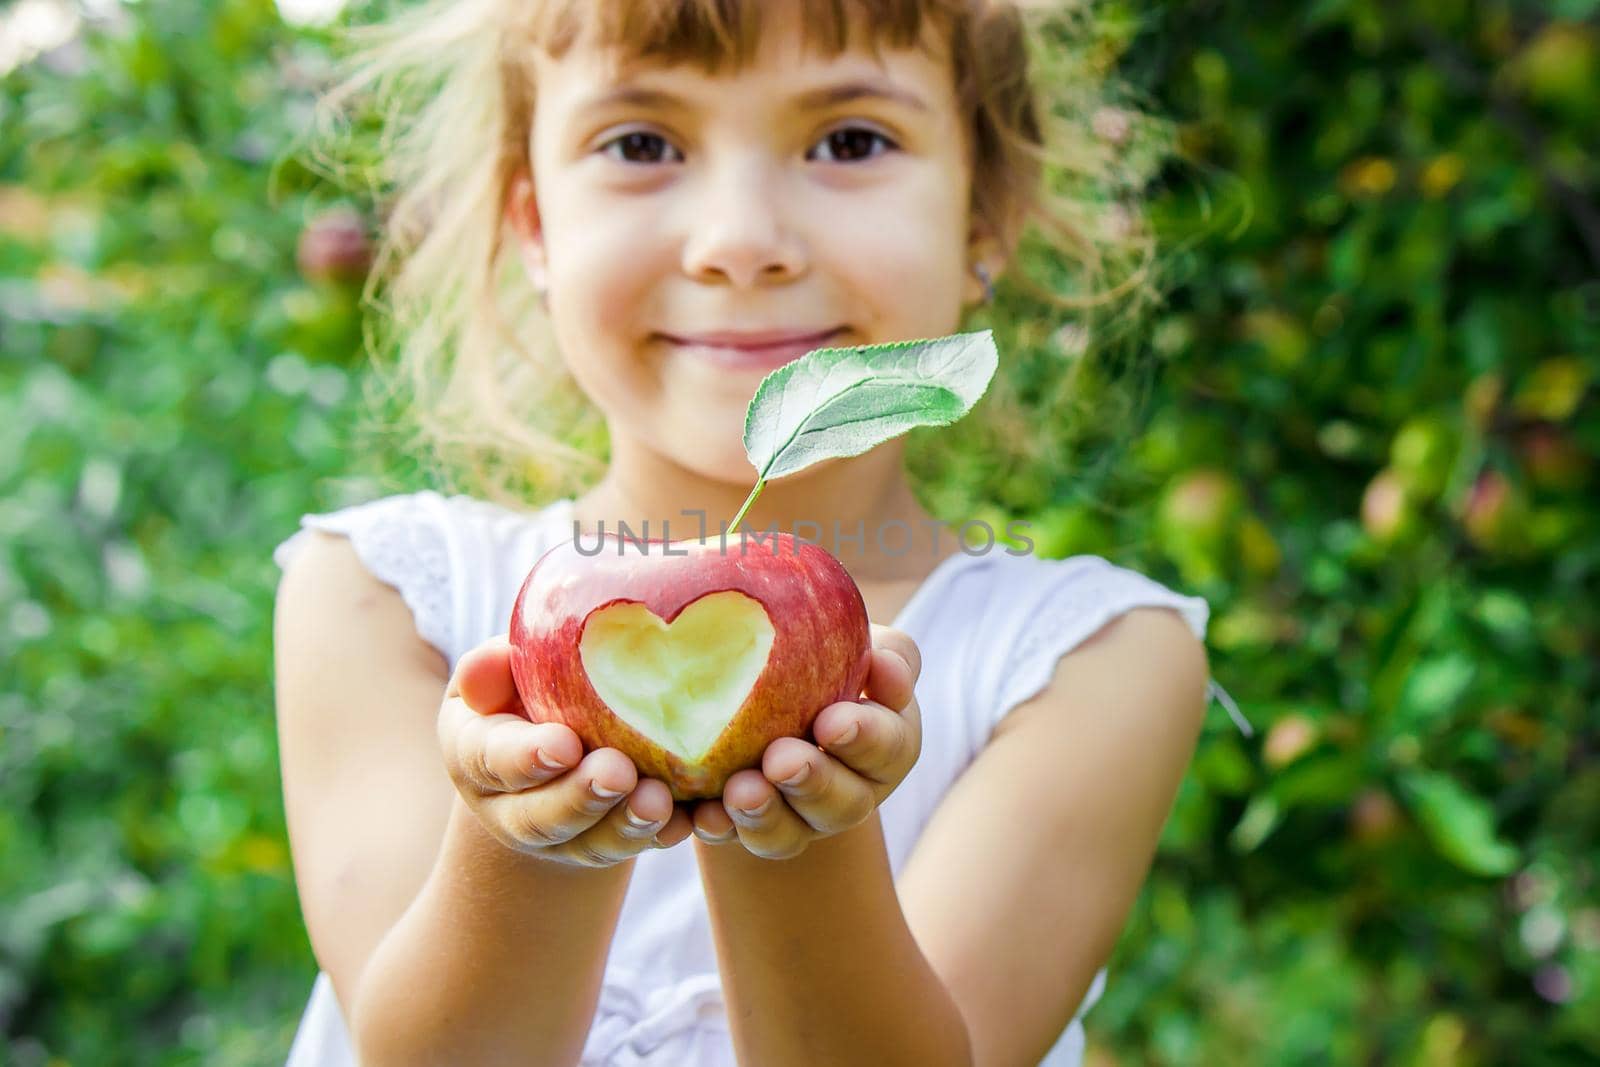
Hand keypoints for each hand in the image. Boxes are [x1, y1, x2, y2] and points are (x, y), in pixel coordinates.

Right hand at [439, 634, 695, 867]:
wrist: (550, 737)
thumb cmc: (523, 685)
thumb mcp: (500, 668)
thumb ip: (495, 666)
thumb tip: (491, 661)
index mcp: (476, 755)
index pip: (491, 760)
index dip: (525, 757)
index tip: (564, 745)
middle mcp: (510, 808)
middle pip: (539, 818)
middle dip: (580, 798)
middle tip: (618, 774)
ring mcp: (561, 834)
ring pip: (589, 843)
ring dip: (624, 825)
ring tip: (657, 802)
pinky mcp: (607, 841)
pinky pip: (633, 846)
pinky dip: (660, 837)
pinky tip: (685, 822)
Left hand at [689, 625, 922, 859]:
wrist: (767, 686)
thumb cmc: (827, 656)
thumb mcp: (862, 645)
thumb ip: (888, 653)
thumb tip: (882, 662)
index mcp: (887, 745)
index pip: (890, 747)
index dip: (866, 738)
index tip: (832, 720)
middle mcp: (850, 792)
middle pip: (844, 804)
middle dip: (813, 783)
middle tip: (781, 760)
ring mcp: (800, 818)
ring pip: (791, 833)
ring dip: (766, 814)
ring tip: (740, 790)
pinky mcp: (752, 828)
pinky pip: (738, 839)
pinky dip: (721, 829)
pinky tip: (704, 814)